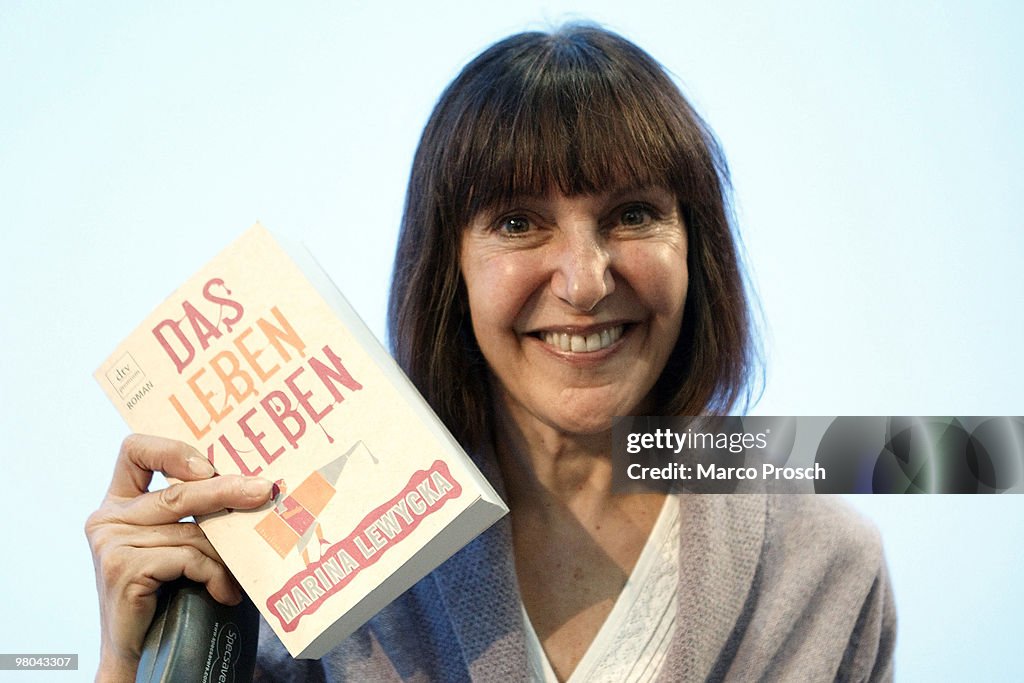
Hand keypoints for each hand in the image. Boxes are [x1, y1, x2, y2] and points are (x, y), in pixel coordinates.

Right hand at [85, 434, 272, 680]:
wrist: (141, 655)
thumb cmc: (170, 596)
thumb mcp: (180, 544)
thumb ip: (197, 514)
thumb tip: (258, 485)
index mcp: (120, 502)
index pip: (135, 450)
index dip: (173, 449)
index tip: (209, 464)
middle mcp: (109, 518)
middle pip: (178, 492)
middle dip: (228, 490)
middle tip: (265, 490)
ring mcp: (112, 543)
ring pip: (191, 532)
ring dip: (225, 555)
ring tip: (239, 575)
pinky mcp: (123, 568)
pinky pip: (188, 558)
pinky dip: (215, 576)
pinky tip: (224, 594)